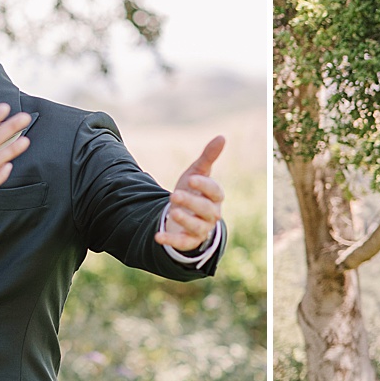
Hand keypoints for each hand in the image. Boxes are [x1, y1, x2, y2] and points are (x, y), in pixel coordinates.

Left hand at [158, 135, 225, 251]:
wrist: (183, 213)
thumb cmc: (192, 191)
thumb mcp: (197, 173)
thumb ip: (208, 157)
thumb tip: (222, 137)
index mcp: (215, 197)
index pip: (215, 192)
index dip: (204, 186)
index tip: (190, 179)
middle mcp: (212, 214)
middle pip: (207, 210)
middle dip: (191, 202)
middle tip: (174, 194)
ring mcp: (202, 229)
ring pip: (197, 227)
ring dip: (185, 220)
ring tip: (172, 211)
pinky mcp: (190, 241)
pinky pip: (183, 243)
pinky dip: (171, 240)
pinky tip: (158, 236)